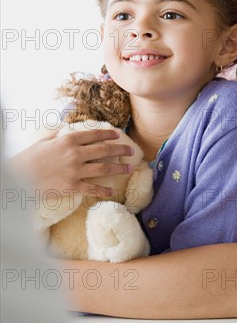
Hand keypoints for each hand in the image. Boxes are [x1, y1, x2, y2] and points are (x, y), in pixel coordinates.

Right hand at [8, 129, 134, 197]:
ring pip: (103, 168)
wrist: (18, 178)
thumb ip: (58, 136)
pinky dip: (104, 190)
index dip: (109, 134)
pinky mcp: (72, 186)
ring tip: (129, 168)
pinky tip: (112, 192)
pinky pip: (92, 188)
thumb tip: (66, 131)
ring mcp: (75, 171)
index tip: (118, 134)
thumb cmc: (29, 158)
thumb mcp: (44, 141)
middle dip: (120, 149)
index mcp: (68, 140)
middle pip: (104, 150)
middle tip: (131, 150)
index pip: (94, 135)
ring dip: (119, 168)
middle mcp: (75, 153)